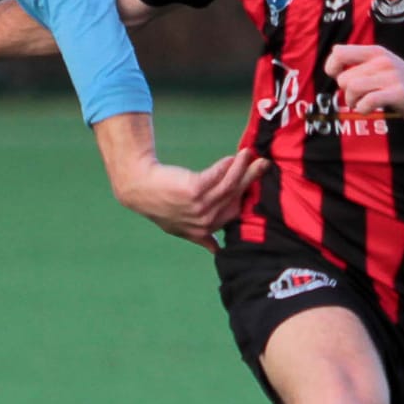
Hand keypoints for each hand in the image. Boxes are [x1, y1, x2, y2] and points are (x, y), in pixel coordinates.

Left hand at [111, 146, 266, 247]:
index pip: (234, 212)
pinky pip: (218, 176)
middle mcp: (205, 221)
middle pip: (235, 197)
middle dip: (251, 179)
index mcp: (205, 230)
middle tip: (264, 163)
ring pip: (230, 185)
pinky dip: (228, 165)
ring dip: (243, 167)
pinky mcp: (194, 190)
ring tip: (250, 153)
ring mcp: (200, 206)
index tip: (256, 180)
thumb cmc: (160, 205)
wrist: (139, 188)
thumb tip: (217, 251)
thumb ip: (202, 237)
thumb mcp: (181, 228)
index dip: (247, 195)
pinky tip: (234, 156)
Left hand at [326, 43, 403, 123]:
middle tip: (359, 98)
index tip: (339, 78)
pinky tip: (370, 109)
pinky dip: (363, 109)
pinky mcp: (398, 93)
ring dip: (353, 102)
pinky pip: (368, 101)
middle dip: (346, 92)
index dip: (332, 68)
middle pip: (344, 78)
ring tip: (362, 104)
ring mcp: (391, 77)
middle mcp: (382, 61)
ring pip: (353, 88)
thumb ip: (361, 60)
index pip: (339, 53)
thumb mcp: (384, 65)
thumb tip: (335, 53)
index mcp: (376, 52)